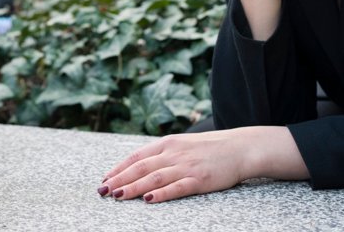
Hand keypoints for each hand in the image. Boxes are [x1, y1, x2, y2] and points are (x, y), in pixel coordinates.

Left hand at [99, 130, 247, 202]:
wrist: (240, 148)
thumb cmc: (209, 148)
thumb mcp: (182, 144)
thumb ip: (162, 154)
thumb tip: (139, 166)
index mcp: (167, 144)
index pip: (137, 156)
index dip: (119, 168)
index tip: (105, 179)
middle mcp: (174, 153)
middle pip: (141, 167)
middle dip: (120, 180)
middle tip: (104, 191)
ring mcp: (186, 166)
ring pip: (154, 178)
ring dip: (134, 187)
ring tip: (119, 196)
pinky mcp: (200, 180)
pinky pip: (177, 187)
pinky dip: (162, 194)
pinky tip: (149, 199)